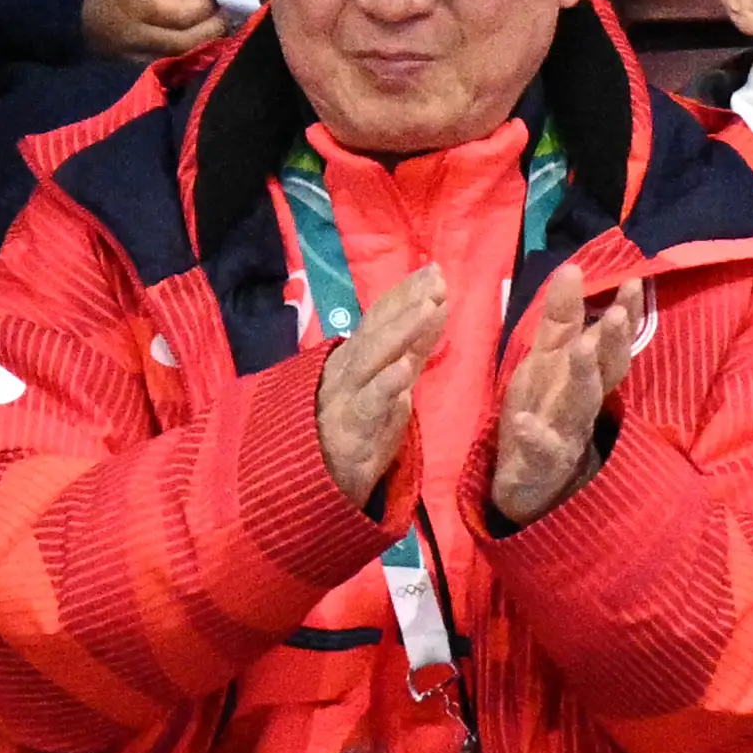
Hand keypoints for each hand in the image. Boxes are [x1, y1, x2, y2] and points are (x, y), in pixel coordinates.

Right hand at [80, 0, 227, 60]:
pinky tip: (197, 45)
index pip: (182, 13)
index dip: (206, 7)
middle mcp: (135, 34)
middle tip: (225, 18)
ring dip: (203, 45)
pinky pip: (168, 66)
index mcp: (136, 3)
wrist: (77, 12)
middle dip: (211, 30)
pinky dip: (188, 56)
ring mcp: (133, 56)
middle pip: (184, 41)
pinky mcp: (134, 69)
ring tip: (216, 31)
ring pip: (179, 58)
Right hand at [318, 266, 445, 510]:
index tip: (434, 270)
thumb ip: (411, 350)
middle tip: (437, 278)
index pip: (380, 318)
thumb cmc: (357, 431)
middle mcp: (348, 370)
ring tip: (429, 307)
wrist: (316, 483)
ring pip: (373, 358)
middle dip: (408, 303)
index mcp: (356, 358)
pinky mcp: (352, 430)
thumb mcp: (388, 385)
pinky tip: (406, 367)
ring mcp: (347, 398)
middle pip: (378, 330)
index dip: (406, 293)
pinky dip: (387, 383)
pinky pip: (370, 403)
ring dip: (401, 331)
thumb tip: (433, 309)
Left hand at [489, 266, 638, 526]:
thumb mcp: (545, 360)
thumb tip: (574, 267)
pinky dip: (533, 435)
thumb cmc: (542, 412)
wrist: (527, 483)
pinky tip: (524, 421)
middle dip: (612, 342)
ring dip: (583, 376)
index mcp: (581, 378)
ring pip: (579, 404)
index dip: (624, 315)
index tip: (635, 283)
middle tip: (619, 312)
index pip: (609, 344)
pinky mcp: (539, 462)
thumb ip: (561, 319)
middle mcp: (580, 404)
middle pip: (603, 371)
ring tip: (583, 349)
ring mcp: (563, 434)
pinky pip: (538, 448)